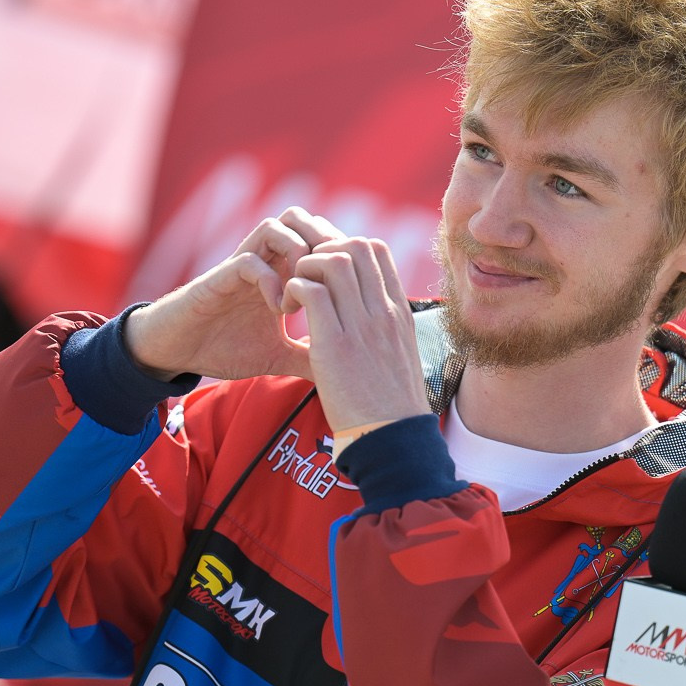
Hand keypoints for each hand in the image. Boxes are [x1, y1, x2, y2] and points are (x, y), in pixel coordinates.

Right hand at [124, 208, 341, 380]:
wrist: (175, 352)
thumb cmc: (222, 347)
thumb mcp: (276, 356)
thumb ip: (307, 357)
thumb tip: (340, 373)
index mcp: (280, 273)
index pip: (319, 240)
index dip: (339, 255)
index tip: (349, 292)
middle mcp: (263, 261)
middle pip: (302, 220)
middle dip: (324, 246)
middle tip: (332, 284)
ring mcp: (241, 265)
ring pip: (278, 226)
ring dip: (299, 255)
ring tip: (305, 295)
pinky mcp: (219, 277)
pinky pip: (249, 259)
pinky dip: (270, 280)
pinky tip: (278, 309)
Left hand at [282, 236, 429, 431]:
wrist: (393, 441)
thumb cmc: (391, 407)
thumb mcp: (399, 358)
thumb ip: (384, 331)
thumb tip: (368, 319)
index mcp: (398, 313)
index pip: (376, 250)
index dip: (344, 248)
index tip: (325, 275)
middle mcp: (383, 312)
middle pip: (354, 244)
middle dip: (321, 251)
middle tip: (304, 280)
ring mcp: (362, 326)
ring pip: (332, 260)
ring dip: (304, 268)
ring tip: (293, 295)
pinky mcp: (335, 345)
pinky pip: (310, 290)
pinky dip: (292, 290)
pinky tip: (286, 311)